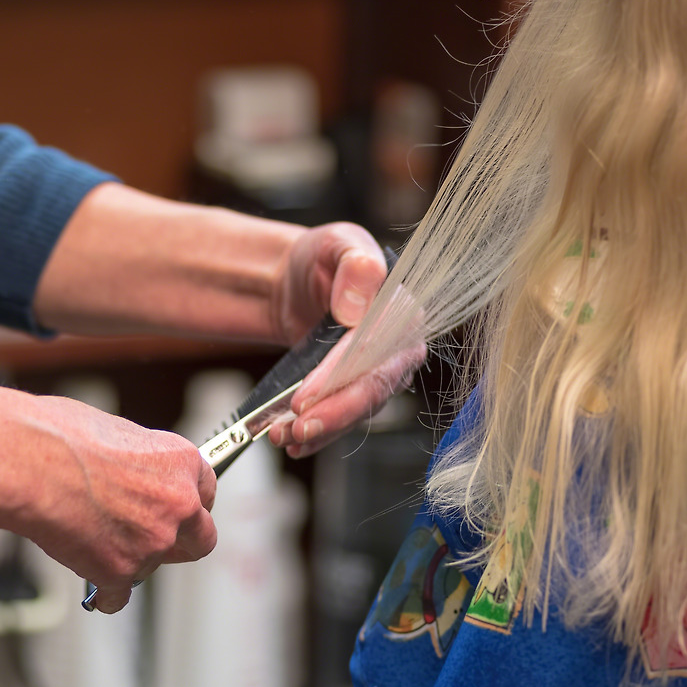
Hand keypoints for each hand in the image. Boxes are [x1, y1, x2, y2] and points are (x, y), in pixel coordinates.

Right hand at [13, 395, 217, 612]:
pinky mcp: (120, 572)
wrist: (27, 462)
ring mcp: (151, 542)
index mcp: (180, 462)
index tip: (177, 511)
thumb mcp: (117, 432)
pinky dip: (105, 591)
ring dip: (131, 560)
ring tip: (94, 541)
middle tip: (152, 539)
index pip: (205, 492)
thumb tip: (134, 474)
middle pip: (200, 538)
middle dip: (180, 542)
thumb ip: (141, 462)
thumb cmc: (60, 437)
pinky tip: (91, 580)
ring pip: (153, 566)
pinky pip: (119, 595)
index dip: (188, 504)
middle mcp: (177, 504)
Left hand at [265, 223, 426, 457]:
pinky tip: (291, 442)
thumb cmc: (323, 259)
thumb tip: (356, 306)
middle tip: (298, 426)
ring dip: (323, 430)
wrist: (297, 281)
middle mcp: (398, 347)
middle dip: (335, 413)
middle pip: (372, 389)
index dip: (342, 374)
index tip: (308, 392)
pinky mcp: (355, 390)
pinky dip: (317, 435)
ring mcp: (378, 373)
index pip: (376, 349)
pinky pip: (342, 418)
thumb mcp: (336, 243)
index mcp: (401, 310)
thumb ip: (354, 265)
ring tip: (285, 438)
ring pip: (357, 411)